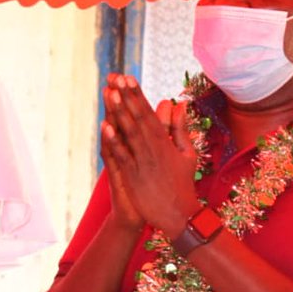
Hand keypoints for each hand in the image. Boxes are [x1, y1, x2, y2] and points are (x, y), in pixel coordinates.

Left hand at [101, 74, 200, 236]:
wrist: (180, 215)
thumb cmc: (183, 183)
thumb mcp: (187, 154)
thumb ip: (180, 129)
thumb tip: (179, 104)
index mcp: (165, 142)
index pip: (148, 113)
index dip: (137, 95)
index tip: (128, 78)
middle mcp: (153, 148)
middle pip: (138, 118)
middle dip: (126, 96)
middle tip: (116, 77)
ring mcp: (142, 161)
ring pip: (129, 132)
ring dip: (119, 112)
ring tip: (110, 93)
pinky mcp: (133, 176)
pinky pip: (122, 155)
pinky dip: (115, 140)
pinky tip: (106, 126)